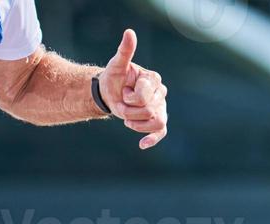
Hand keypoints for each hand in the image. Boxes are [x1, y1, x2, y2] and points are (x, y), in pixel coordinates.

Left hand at [99, 29, 168, 149]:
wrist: (109, 93)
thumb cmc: (113, 78)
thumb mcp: (116, 65)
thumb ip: (124, 51)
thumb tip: (129, 32)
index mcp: (153, 79)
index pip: (144, 95)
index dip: (130, 98)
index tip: (124, 92)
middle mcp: (160, 92)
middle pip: (149, 110)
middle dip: (130, 111)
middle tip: (123, 104)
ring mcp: (160, 107)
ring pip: (155, 122)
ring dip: (137, 123)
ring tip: (126, 119)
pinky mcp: (157, 120)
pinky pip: (160, 131)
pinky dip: (152, 139)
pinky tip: (142, 145)